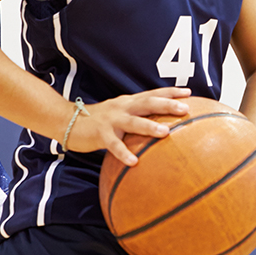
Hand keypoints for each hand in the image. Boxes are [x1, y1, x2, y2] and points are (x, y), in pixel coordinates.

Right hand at [67, 87, 191, 164]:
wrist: (66, 120)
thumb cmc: (98, 121)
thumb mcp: (119, 114)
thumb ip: (136, 117)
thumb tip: (159, 125)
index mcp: (128, 102)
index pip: (152, 94)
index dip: (170, 92)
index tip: (189, 92)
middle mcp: (122, 108)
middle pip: (147, 104)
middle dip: (167, 105)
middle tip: (185, 109)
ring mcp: (111, 120)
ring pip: (133, 122)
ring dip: (149, 127)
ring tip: (165, 133)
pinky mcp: (100, 134)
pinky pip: (113, 145)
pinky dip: (124, 153)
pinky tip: (134, 162)